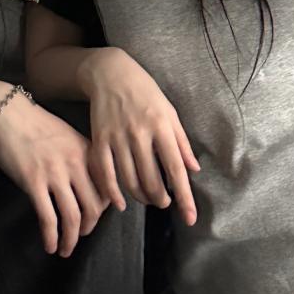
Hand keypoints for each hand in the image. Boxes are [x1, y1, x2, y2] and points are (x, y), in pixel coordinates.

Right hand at [0, 91, 107, 256]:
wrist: (5, 112)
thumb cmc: (33, 123)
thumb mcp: (66, 135)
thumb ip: (80, 156)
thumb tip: (85, 182)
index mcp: (86, 151)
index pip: (107, 187)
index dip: (104, 208)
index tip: (96, 217)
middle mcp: (75, 163)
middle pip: (94, 206)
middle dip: (89, 227)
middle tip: (81, 235)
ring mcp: (55, 173)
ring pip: (73, 216)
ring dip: (71, 239)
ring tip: (65, 249)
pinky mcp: (33, 182)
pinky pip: (48, 217)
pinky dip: (51, 236)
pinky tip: (49, 245)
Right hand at [79, 48, 200, 225]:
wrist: (111, 74)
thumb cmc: (146, 93)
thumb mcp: (170, 113)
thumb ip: (181, 142)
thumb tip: (194, 170)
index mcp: (162, 127)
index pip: (176, 169)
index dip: (185, 197)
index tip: (190, 219)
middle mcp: (140, 134)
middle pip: (152, 180)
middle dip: (161, 199)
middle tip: (165, 202)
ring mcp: (118, 138)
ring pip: (130, 181)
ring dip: (141, 197)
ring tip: (148, 198)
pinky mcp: (99, 139)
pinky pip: (106, 174)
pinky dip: (113, 193)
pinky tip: (121, 202)